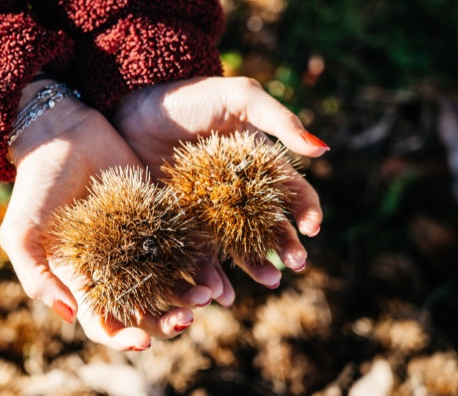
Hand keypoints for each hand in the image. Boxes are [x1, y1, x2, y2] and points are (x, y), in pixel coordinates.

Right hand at [0, 81, 224, 349]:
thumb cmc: (36, 184)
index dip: (122, 338)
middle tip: (186, 320)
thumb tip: (71, 316)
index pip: (102, 323)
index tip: (143, 341)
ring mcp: (138, 244)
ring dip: (188, 297)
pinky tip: (214, 271)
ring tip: (207, 296)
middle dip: (165, 323)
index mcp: (80, 280)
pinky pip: (183, 247)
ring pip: (168, 283)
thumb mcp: (21, 233)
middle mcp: (112, 269)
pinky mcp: (159, 217)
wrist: (64, 134)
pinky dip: (199, 263)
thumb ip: (36, 277)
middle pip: (143, 310)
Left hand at [112, 76, 326, 287]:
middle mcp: (236, 192)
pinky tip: (218, 290)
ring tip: (268, 281)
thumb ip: (279, 121)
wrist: (134, 106)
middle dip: (286, 245)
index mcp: (257, 165)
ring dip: (255, 265)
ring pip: (237, 245)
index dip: (306, 210)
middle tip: (296, 264)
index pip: (291, 192)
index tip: (311, 228)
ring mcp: (208, 210)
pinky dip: (209, 273)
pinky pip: (198, 252)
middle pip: (268, 225)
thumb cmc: (191, 97)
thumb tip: (323, 150)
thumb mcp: (239, 98)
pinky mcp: (179, 222)